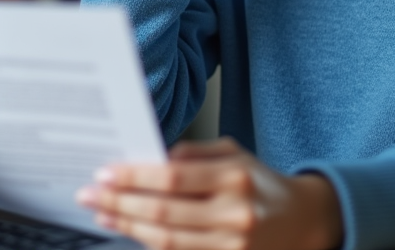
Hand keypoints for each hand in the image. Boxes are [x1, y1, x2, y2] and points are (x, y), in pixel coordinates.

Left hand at [75, 137, 342, 249]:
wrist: (304, 221)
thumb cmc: (260, 182)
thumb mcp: (233, 153)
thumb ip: (193, 154)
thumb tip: (148, 158)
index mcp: (235, 177)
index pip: (173, 177)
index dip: (135, 177)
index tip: (105, 173)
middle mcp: (235, 214)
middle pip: (164, 212)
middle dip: (120, 203)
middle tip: (90, 194)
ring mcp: (233, 245)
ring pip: (167, 241)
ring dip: (128, 226)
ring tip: (102, 213)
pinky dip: (149, 244)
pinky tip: (129, 231)